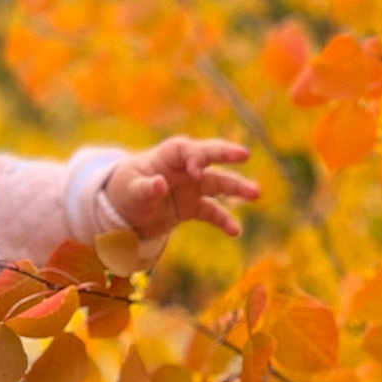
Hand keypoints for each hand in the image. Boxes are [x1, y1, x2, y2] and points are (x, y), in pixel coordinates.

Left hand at [103, 137, 258, 241]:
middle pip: (209, 158)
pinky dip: (223, 220)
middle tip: (244, 154)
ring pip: (218, 184)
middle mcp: (185, 169)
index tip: (197, 171)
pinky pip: (212, 212)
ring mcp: (191, 187)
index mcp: (168, 156)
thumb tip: (159, 184)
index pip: (187, 150)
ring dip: (237, 188)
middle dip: (226, 154)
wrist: (125, 211)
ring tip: (256, 193)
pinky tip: (235, 231)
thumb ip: (145, 188)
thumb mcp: (130, 191)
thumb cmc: (125, 191)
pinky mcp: (192, 207)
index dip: (196, 157)